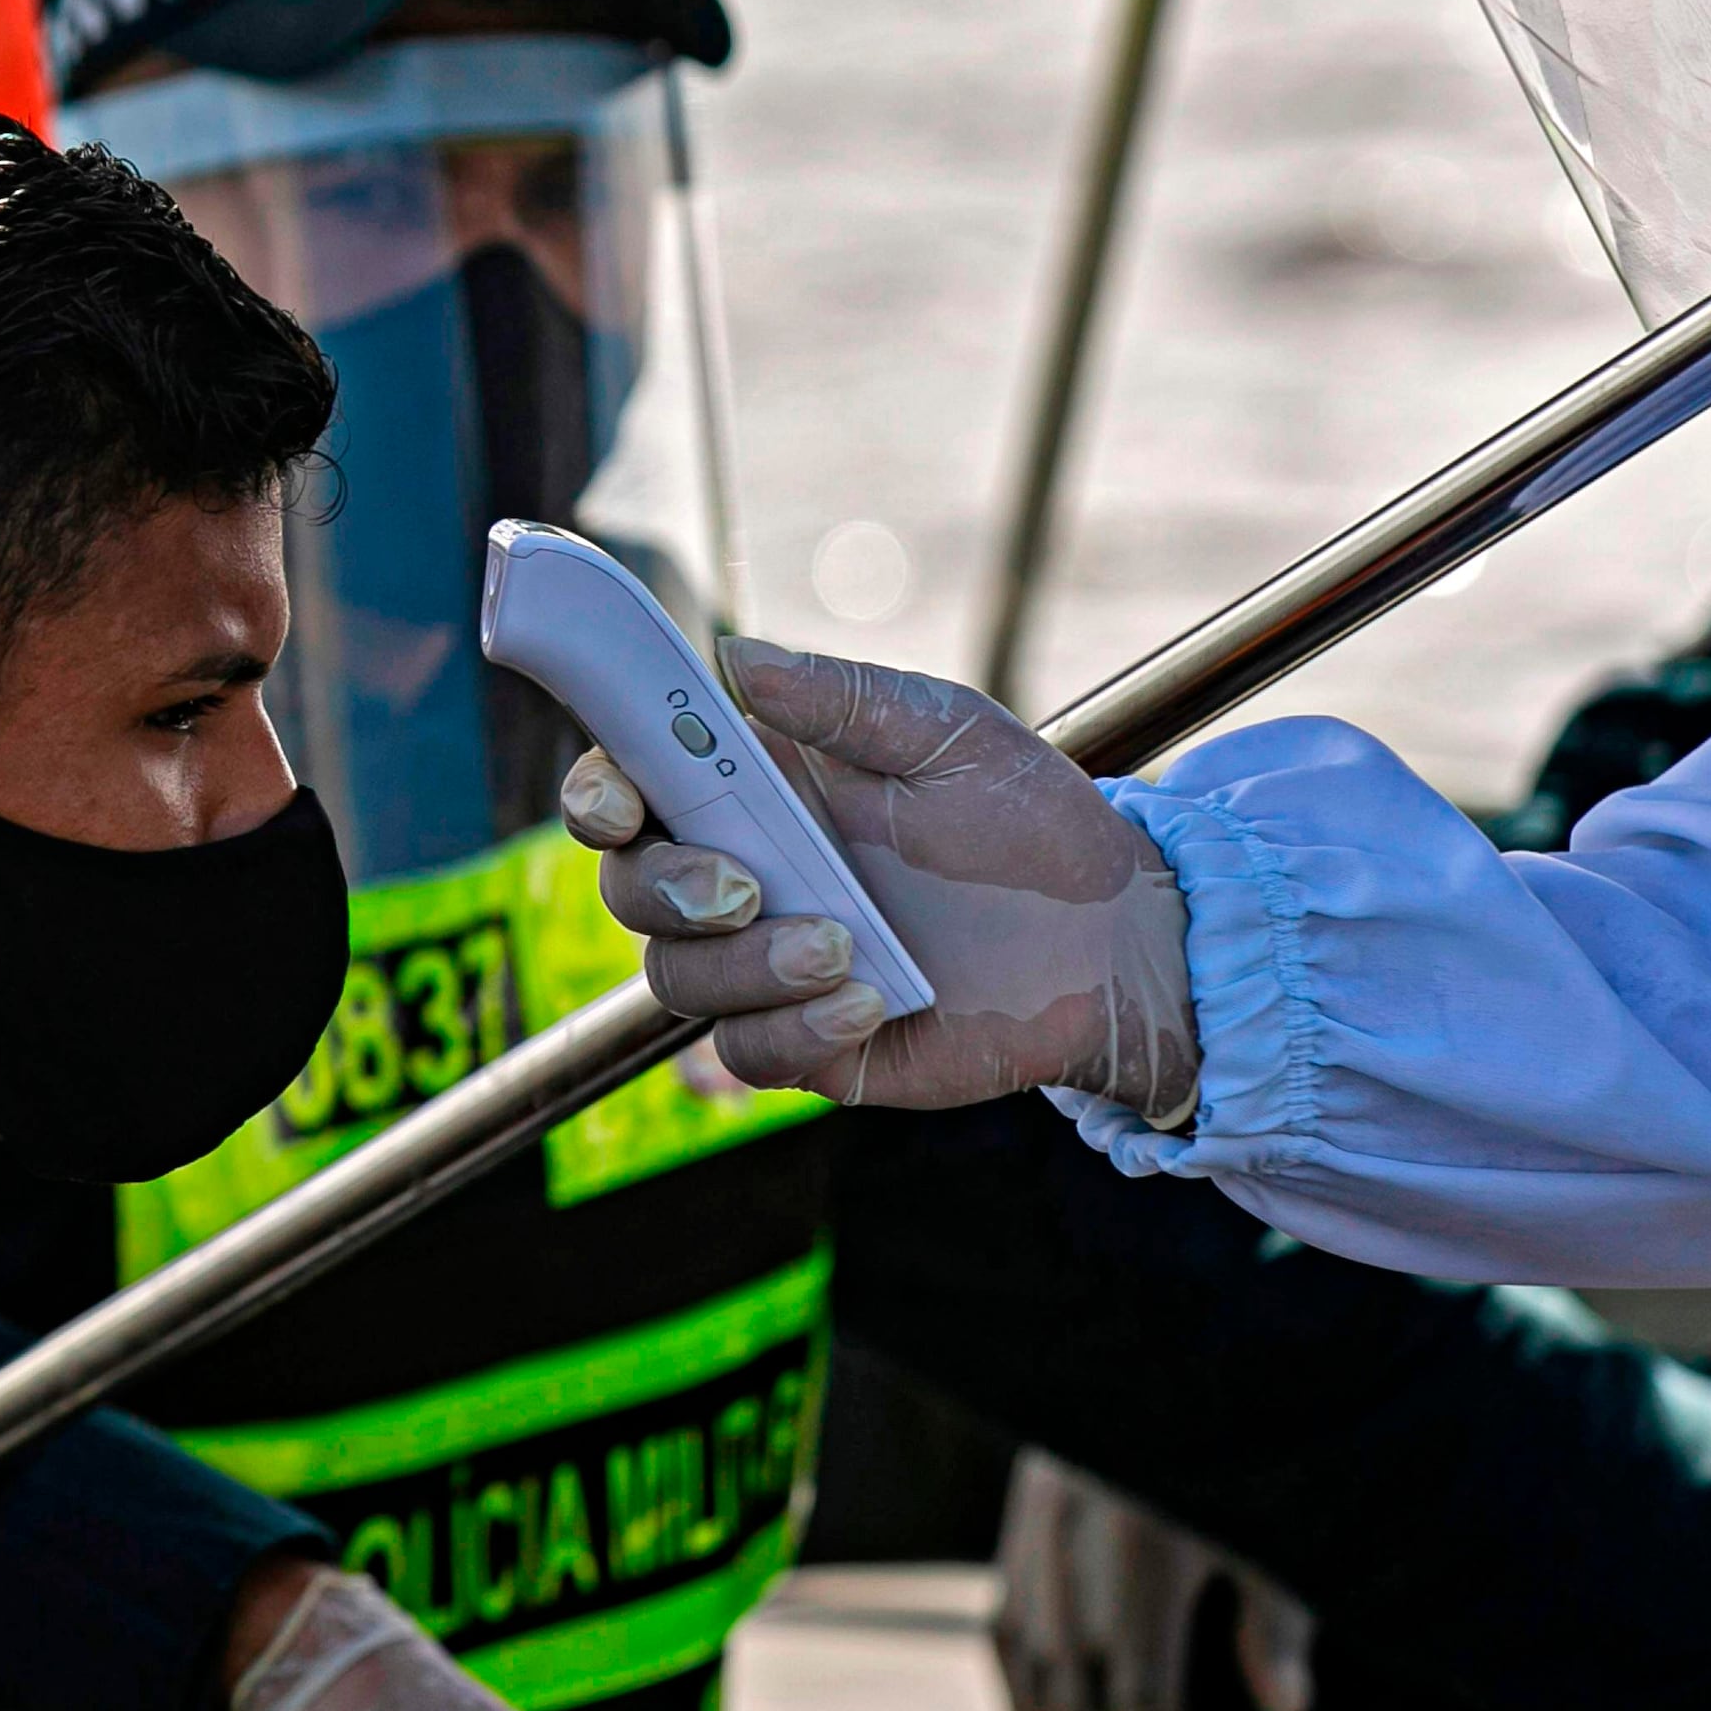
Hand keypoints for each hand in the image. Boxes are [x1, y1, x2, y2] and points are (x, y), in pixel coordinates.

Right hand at [562, 637, 1196, 1120]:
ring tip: (848, 951)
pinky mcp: (805, 1042)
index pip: (632, 786)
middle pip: (630, 889)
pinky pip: (746, 1052)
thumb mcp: (948, 735)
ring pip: (675, 979)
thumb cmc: (1027, 822)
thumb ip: (841, 699)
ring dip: (746, 967)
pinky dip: (794, 1029)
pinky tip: (872, 1004)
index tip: (617, 799)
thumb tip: (736, 657)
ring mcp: (765, 967)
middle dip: (670, 890)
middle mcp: (743, 877)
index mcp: (755, 791)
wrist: (1112, 941)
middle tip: (748, 888)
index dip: (598, 790)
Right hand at [996, 1451, 1316, 1710]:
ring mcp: (1034, 1524)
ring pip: (1025, 1655)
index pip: (1137, 1688)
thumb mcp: (1279, 1522)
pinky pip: (1002, 1617)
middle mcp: (1073, 1539)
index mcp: (1144, 1546)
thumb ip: (1276, 1618)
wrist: (1169, 1335)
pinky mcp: (1020, 1514)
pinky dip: (1013, 1685)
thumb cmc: (1249, 1434)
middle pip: (1075, 1683)